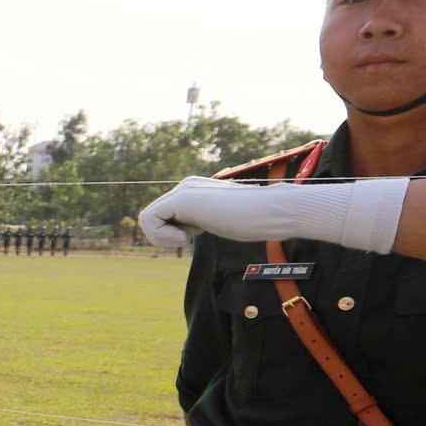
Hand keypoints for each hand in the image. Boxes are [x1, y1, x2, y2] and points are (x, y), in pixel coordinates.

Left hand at [139, 174, 408, 254]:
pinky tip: (187, 239)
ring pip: (147, 218)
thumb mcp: (236, 222)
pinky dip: (163, 237)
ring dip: (162, 238)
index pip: (168, 214)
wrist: (277, 211)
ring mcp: (186, 191)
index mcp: (199, 191)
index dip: (172, 232)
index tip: (192, 238)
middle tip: (191, 239)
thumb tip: (221, 228)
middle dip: (164, 235)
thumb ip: (219, 223)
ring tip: (189, 239)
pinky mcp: (184, 199)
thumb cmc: (265, 219)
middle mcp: (189, 186)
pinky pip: (150, 221)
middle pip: (154, 215)